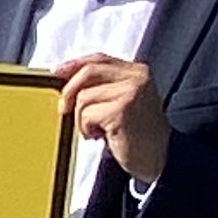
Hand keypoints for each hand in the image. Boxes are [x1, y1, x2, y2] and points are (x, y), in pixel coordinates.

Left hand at [56, 53, 168, 183]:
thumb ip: (103, 86)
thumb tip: (66, 79)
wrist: (160, 158)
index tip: (56, 72)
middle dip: (69, 91)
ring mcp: (131, 92)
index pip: (99, 59)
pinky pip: (86, 114)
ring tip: (98, 130)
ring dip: (81, 119)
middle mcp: (137, 77)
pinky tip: (101, 136)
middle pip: (88, 72)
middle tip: (64, 110)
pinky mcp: (122, 110)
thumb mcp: (124, 102)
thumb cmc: (139, 134)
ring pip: (83, 97)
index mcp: (138, 71)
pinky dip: (86, 129)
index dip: (74, 64)